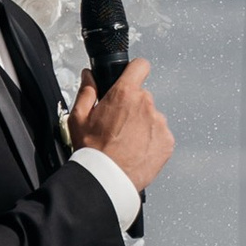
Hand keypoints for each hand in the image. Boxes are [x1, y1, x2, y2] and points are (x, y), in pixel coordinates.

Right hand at [71, 56, 174, 192]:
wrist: (107, 178)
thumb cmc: (93, 151)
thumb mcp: (78, 118)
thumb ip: (86, 91)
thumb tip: (89, 77)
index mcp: (125, 94)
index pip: (140, 66)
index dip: (134, 70)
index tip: (131, 77)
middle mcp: (146, 105)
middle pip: (142, 97)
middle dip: (132, 106)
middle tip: (118, 124)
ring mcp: (159, 123)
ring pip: (152, 117)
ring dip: (142, 125)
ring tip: (126, 141)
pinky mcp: (167, 141)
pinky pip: (160, 135)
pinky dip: (151, 141)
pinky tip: (136, 150)